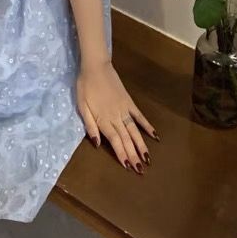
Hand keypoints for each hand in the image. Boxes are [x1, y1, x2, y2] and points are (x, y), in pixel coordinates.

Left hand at [76, 58, 158, 173]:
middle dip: (133, 155)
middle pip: (126, 139)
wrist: (96, 67)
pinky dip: (147, 126)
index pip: (115, 141)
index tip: (128, 167)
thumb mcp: (81, 105)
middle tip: (141, 170)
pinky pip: (140, 116)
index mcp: (103, 119)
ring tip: (148, 159)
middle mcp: (116, 117)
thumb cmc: (85, 86)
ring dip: (141, 145)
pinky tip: (155, 135)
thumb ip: (89, 125)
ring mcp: (125, 110)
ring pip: (135, 131)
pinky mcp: (129, 102)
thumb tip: (97, 144)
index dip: (122, 154)